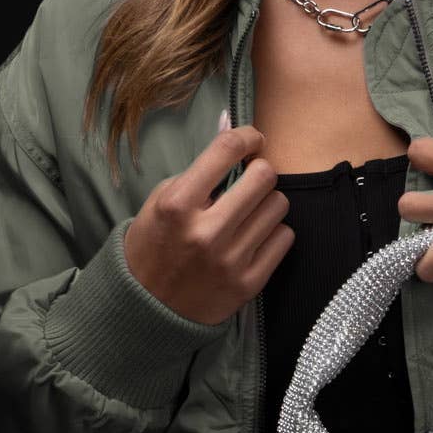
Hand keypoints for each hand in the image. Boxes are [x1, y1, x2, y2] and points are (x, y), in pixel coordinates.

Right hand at [122, 115, 293, 322]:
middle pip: (264, 176)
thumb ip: (200, 168)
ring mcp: (229, 260)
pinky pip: (284, 237)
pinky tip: (253, 237)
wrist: (147, 307)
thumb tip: (232, 124)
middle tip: (249, 180)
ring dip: (266, 204)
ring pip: (279, 206)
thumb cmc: (154, 244)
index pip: (227, 149)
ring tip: (247, 213)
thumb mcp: (162, 199)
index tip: (253, 140)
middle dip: (259, 172)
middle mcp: (205, 231)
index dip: (248, 136)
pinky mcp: (249, 283)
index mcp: (177, 204)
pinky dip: (272, 232)